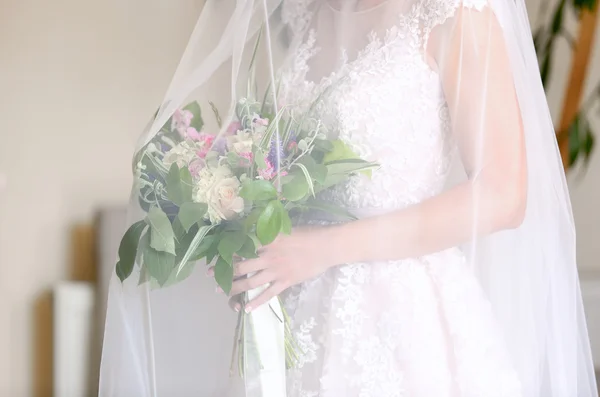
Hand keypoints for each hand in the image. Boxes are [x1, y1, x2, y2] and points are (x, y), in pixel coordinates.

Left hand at [208, 227, 335, 311]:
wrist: (326, 246)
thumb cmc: (308, 234)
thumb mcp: (285, 229)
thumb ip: (269, 233)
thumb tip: (254, 233)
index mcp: (268, 240)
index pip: (242, 247)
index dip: (227, 252)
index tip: (215, 255)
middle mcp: (269, 256)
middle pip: (241, 266)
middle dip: (225, 272)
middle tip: (211, 277)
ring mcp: (277, 271)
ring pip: (251, 282)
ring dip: (235, 287)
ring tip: (223, 292)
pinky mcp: (286, 281)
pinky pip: (268, 294)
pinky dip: (257, 301)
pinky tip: (247, 308)